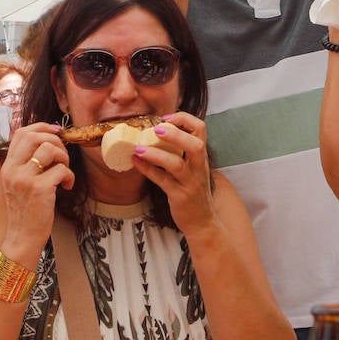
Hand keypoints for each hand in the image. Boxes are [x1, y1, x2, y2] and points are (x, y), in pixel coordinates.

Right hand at [0, 124, 73, 252]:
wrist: (23, 236)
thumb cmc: (27, 208)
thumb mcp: (20, 182)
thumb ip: (28, 162)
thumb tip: (50, 138)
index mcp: (7, 165)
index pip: (21, 133)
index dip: (42, 127)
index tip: (57, 132)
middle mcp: (13, 169)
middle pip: (35, 136)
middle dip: (56, 141)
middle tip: (62, 157)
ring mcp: (24, 179)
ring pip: (49, 148)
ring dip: (64, 157)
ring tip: (64, 171)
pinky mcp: (39, 189)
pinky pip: (61, 169)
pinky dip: (69, 176)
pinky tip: (66, 186)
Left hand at [129, 114, 217, 236]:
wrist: (203, 222)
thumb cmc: (194, 192)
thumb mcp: (194, 169)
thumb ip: (183, 153)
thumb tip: (159, 134)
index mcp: (202, 157)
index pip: (201, 129)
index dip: (184, 119)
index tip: (166, 117)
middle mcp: (199, 168)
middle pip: (195, 145)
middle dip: (176, 134)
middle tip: (156, 128)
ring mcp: (190, 183)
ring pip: (177, 165)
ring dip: (157, 154)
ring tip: (138, 147)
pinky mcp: (180, 196)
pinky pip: (163, 181)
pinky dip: (148, 170)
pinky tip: (135, 162)